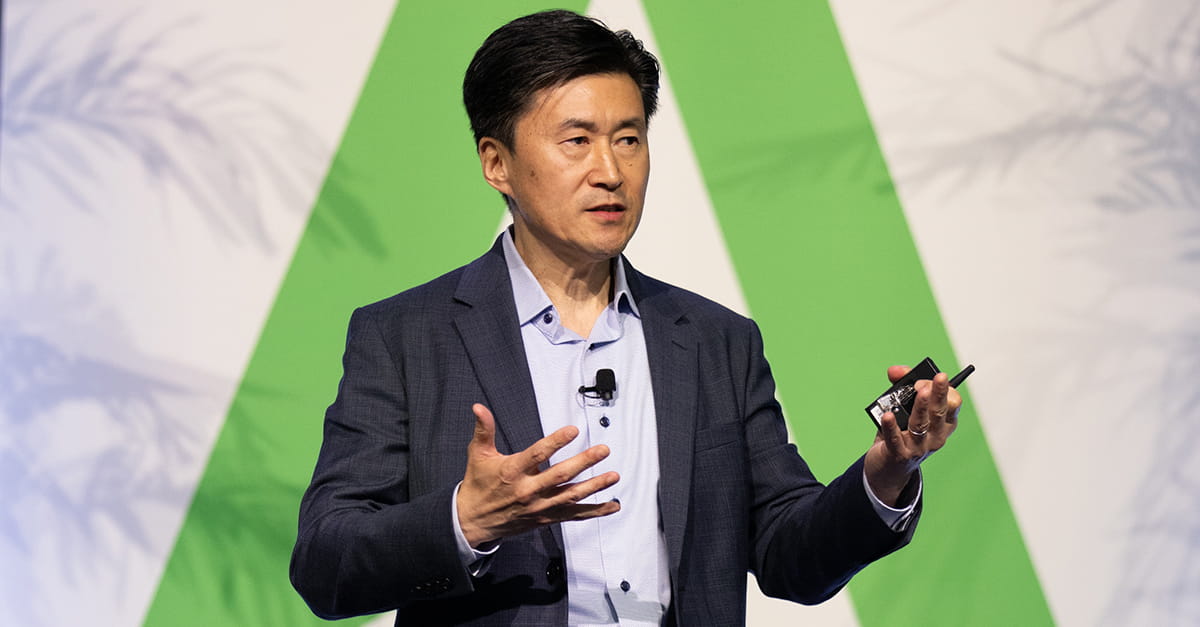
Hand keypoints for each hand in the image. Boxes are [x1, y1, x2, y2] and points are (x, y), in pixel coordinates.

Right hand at [457, 403, 620, 546]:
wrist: (474, 520)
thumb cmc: (479, 484)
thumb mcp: (478, 454)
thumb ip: (483, 429)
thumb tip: (479, 408)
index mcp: (512, 471)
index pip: (537, 454)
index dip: (556, 442)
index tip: (572, 430)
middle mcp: (528, 490)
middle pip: (560, 475)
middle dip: (584, 462)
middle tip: (602, 450)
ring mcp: (539, 506)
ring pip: (571, 495)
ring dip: (594, 486)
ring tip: (613, 476)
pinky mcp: (546, 517)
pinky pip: (573, 515)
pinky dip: (594, 511)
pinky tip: (612, 505)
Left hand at [864, 366, 960, 505]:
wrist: (888, 468)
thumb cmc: (901, 433)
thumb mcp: (905, 410)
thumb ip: (901, 385)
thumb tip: (895, 370)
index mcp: (943, 424)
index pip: (953, 404)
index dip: (944, 390)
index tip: (935, 377)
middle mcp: (936, 436)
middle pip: (939, 412)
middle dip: (939, 393)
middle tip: (939, 377)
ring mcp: (919, 447)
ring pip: (921, 424)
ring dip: (921, 406)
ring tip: (920, 391)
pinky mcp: (900, 455)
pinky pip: (895, 439)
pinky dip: (891, 427)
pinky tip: (887, 415)